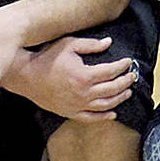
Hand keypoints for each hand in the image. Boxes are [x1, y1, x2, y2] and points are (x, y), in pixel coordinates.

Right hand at [16, 35, 135, 122]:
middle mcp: (83, 93)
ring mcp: (77, 105)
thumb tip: (109, 42)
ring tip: (128, 92)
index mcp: (85, 75)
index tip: (128, 62)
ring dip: (119, 98)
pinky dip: (104, 117)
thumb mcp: (69, 44)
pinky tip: (113, 113)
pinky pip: (91, 118)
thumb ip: (91, 44)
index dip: (122, 66)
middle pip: (112, 89)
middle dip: (126, 82)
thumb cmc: (47, 57)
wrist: (26, 76)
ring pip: (105, 105)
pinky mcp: (70, 112)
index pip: (111, 71)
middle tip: (133, 76)